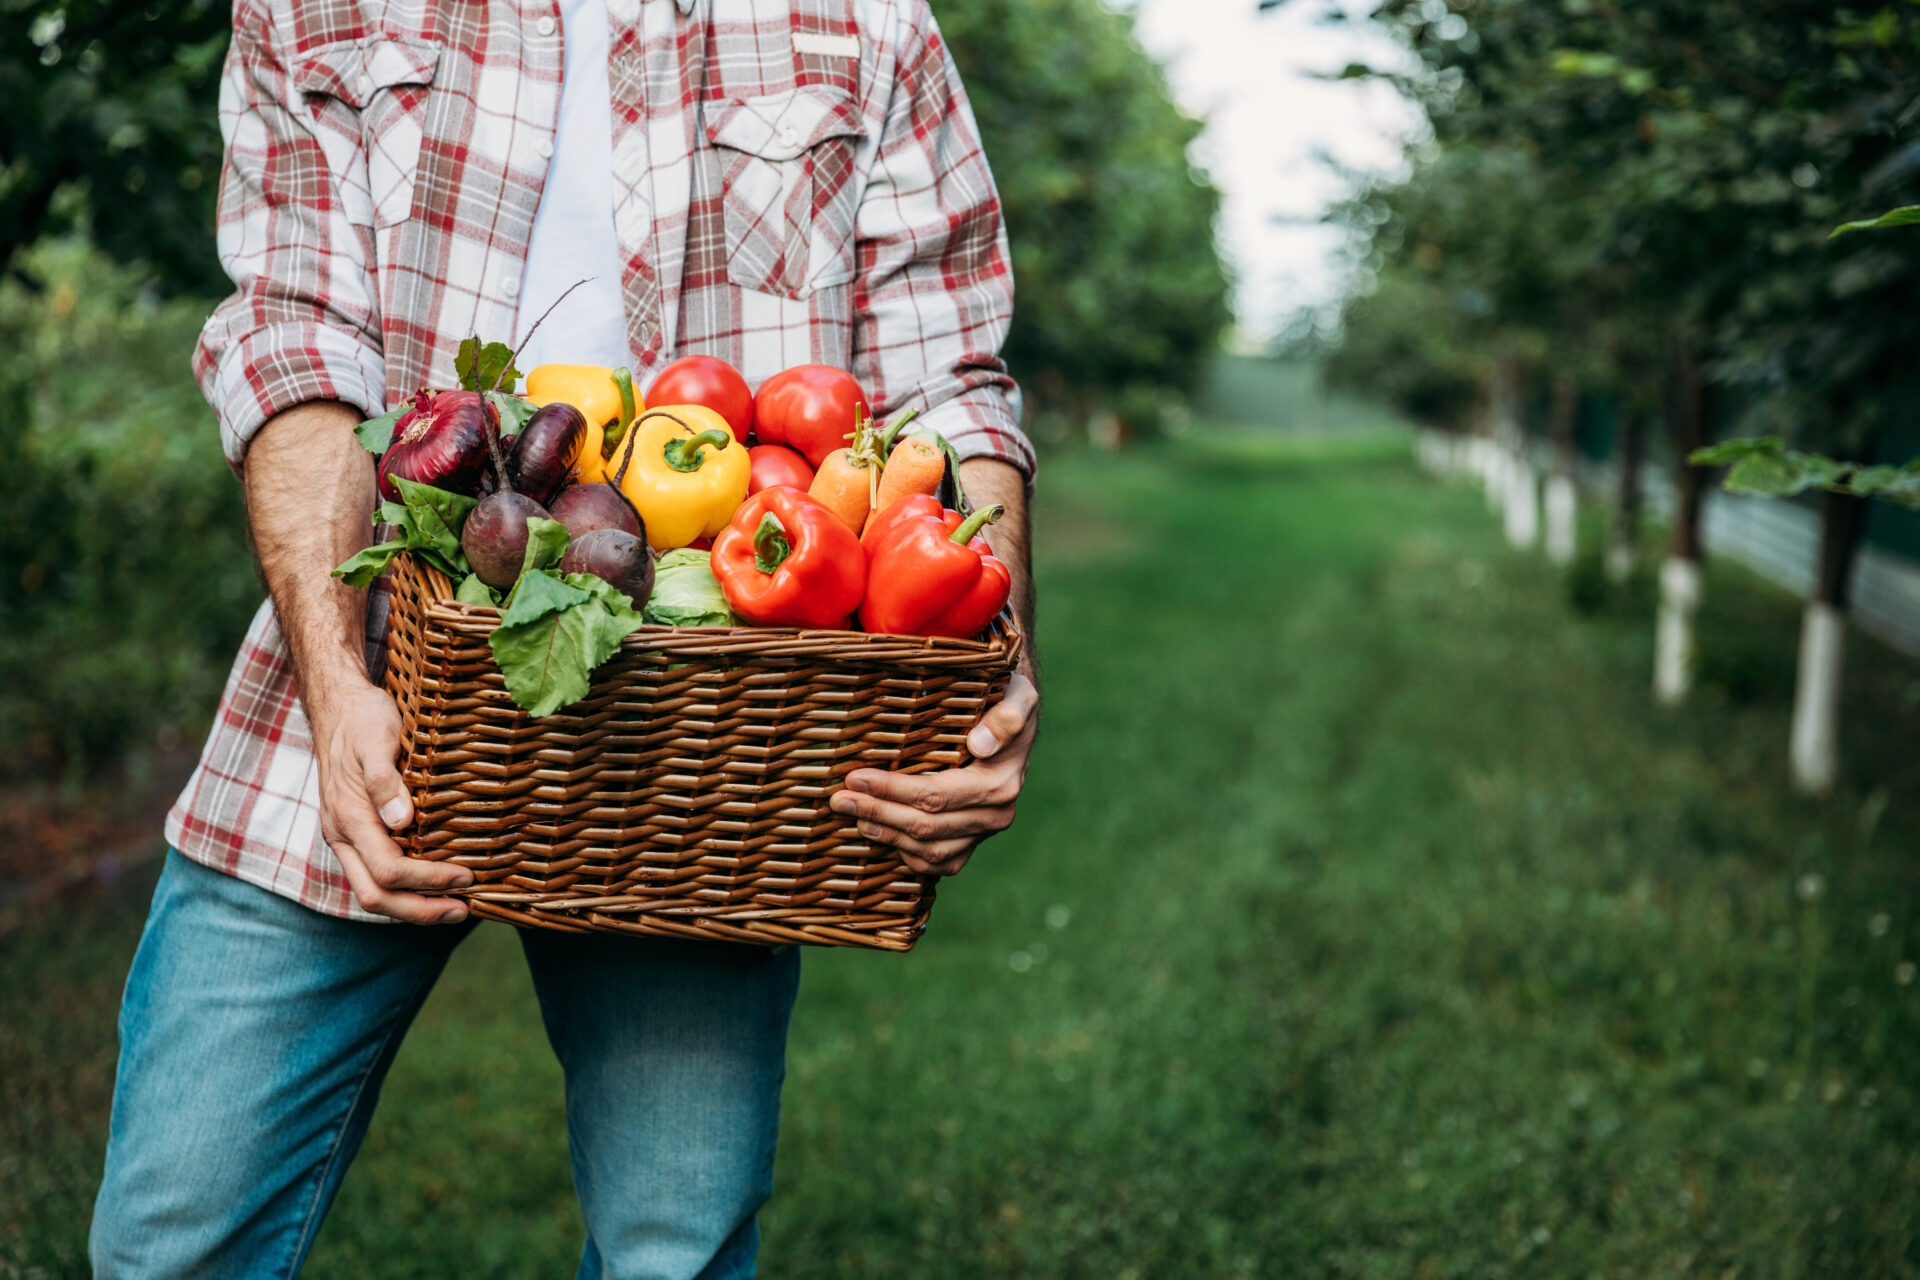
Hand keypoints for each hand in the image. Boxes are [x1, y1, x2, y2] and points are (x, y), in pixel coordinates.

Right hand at [310, 680, 472, 921]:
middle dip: (420, 910)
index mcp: (348, 818)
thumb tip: (400, 822)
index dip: (429, 881)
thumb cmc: (362, 720)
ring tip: (455, 906)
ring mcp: (347, 838)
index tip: (467, 875)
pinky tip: (436, 884)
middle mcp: (342, 836)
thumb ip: (384, 780)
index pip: (389, 870)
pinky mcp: (357, 834)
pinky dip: (407, 889)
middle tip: (463, 910)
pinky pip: (377, 874)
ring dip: (414, 906)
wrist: (339, 707)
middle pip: (375, 896)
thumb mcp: (377, 738)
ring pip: (373, 891)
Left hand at [831, 673, 1038, 875]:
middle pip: (926, 826)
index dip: (892, 790)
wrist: (1010, 725)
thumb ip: (1008, 716)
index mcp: (1000, 784)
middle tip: (839, 799)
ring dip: (886, 835)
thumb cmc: (1005, 701)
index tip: (856, 778)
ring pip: (928, 851)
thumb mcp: (1017, 695)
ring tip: (852, 816)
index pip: (936, 795)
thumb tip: (980, 744)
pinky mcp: (970, 844)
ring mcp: (982, 834)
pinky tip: (878, 835)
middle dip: (878, 812)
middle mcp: (995, 815)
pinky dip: (905, 854)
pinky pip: (936, 864)